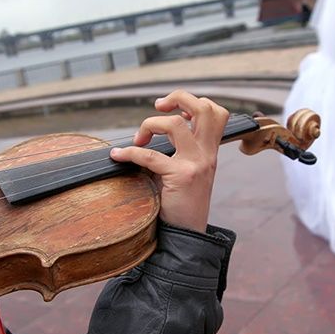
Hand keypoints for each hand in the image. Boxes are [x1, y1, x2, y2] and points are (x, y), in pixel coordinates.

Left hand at [109, 90, 229, 232]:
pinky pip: (150, 156)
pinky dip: (129, 152)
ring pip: (176, 124)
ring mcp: (196, 163)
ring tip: (140, 137)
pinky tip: (118, 156)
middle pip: (204, 108)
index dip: (194, 102)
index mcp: (210, 151)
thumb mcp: (187, 173)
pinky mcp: (181, 176)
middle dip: (178, 97)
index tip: (173, 111)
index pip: (216, 113)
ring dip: (151, 123)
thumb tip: (149, 134)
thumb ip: (177, 152)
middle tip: (158, 107)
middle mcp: (207, 154)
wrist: (187, 236)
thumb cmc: (182, 205)